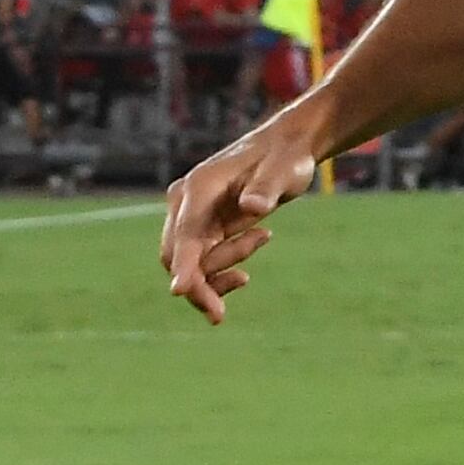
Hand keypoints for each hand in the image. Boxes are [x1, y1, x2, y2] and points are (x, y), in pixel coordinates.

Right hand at [161, 116, 325, 323]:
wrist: (285, 150)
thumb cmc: (286, 158)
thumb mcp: (285, 171)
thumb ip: (267, 188)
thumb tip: (252, 208)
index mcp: (199, 187)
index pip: (186, 232)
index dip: (184, 264)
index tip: (179, 291)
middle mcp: (186, 203)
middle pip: (177, 255)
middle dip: (199, 285)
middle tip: (220, 314)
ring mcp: (191, 216)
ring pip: (188, 263)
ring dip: (215, 276)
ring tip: (256, 255)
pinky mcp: (203, 228)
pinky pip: (200, 263)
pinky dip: (217, 275)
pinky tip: (242, 276)